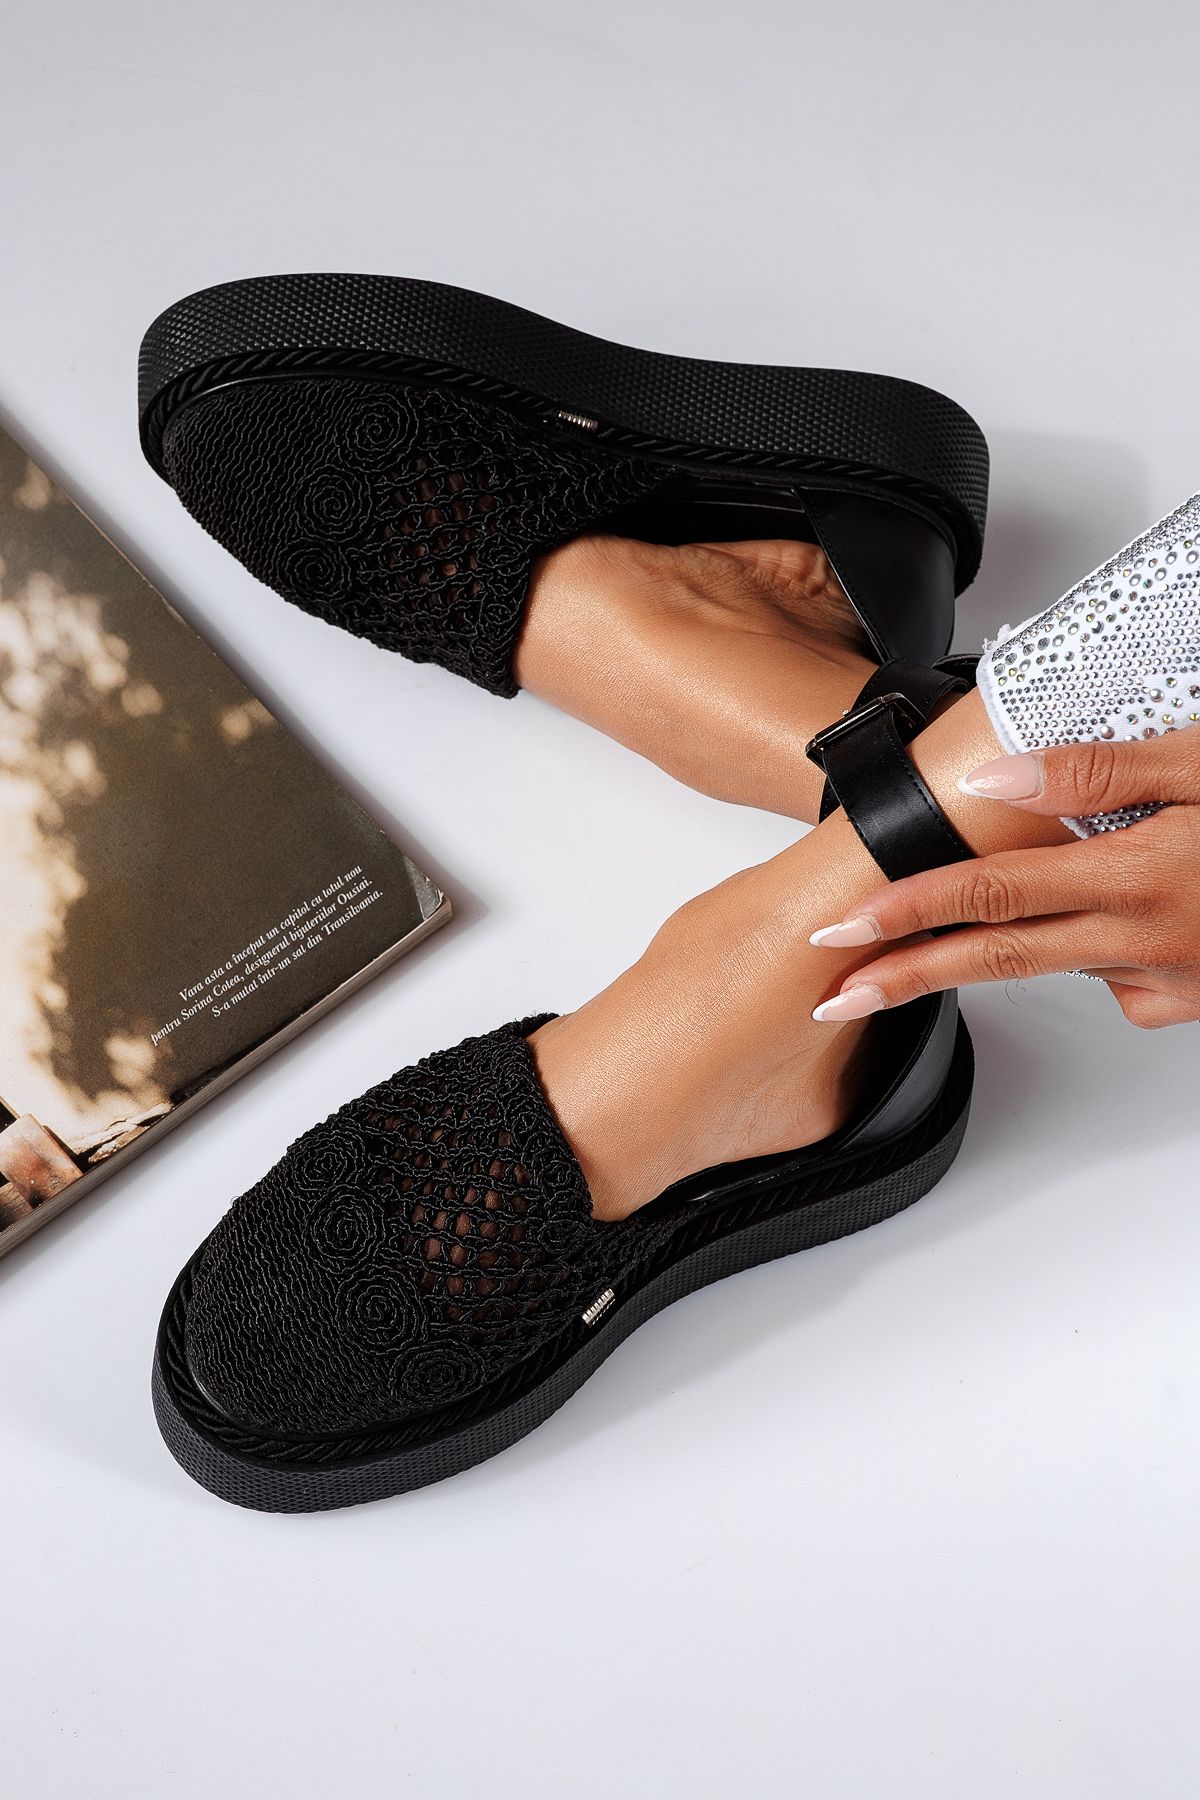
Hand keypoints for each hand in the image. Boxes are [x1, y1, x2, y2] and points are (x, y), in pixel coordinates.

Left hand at [810, 728, 1199, 1028]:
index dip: (907, 910)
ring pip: (1055, 962)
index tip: (842, 928)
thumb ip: (1098, 771)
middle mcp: (1142, 938)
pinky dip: (1090, 951)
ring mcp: (1165, 978)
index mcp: (1135, 875)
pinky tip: (1112, 914)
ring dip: (1006, 945)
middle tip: (836, 994)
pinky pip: (1109, 980)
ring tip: (977, 923)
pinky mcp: (1184, 1000)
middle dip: (906, 977)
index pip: (990, 893)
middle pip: (995, 959)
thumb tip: (995, 778)